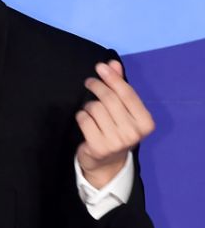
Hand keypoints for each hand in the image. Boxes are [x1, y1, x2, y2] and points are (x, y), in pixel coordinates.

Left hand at [75, 60, 154, 188]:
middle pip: (110, 99)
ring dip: (89, 105)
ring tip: (90, 110)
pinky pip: (84, 120)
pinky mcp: (98, 147)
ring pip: (95, 108)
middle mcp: (133, 133)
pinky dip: (81, 116)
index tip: (100, 66)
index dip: (113, 78)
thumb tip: (113, 63)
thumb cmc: (117, 130)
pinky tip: (85, 120)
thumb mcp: (124, 110)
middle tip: (89, 82)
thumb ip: (120, 86)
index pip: (127, 94)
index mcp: (145, 123)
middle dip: (97, 86)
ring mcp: (116, 142)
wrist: (107, 163)